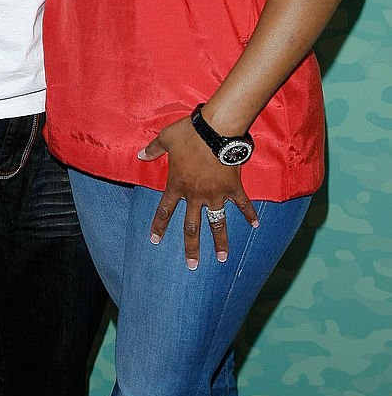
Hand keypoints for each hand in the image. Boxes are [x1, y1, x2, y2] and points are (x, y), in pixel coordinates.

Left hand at [138, 116, 257, 269]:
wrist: (216, 130)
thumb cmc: (189, 134)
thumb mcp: (166, 138)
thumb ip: (153, 149)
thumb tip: (139, 155)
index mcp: (178, 185)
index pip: (165, 210)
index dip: (159, 226)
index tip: (155, 241)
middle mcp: (196, 195)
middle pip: (192, 227)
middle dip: (191, 247)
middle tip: (192, 265)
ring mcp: (216, 194)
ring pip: (217, 223)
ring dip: (220, 242)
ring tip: (222, 258)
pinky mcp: (233, 188)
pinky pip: (243, 204)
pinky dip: (250, 214)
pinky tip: (255, 226)